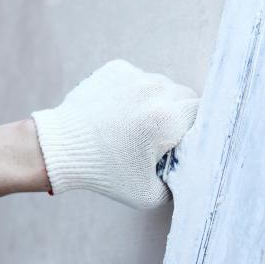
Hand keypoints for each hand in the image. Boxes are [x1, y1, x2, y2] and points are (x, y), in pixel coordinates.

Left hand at [32, 60, 197, 208]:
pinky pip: (140, 79)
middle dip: (179, 115)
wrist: (62, 149)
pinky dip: (136, 93)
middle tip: (161, 135)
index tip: (183, 141)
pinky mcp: (117, 69)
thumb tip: (187, 173)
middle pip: (185, 96)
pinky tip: (120, 112)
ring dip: (159, 102)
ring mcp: (135, 76)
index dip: (196, 128)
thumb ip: (176, 184)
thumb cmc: (104, 172)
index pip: (202, 113)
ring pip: (163, 85)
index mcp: (167, 118)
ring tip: (137, 124)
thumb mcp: (148, 194)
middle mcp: (155, 90)